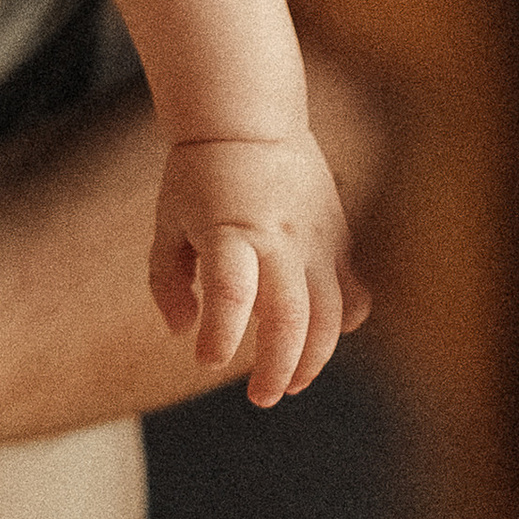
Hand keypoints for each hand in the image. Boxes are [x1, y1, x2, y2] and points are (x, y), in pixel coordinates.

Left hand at [148, 132, 369, 408]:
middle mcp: (278, 238)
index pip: (230, 292)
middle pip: (291, 315)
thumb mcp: (166, 223)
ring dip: (313, 358)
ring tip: (289, 385)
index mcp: (229, 232)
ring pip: (330, 313)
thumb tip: (182, 332)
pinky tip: (321, 339)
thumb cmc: (200, 175)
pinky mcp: (338, 238)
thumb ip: (167, 281)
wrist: (251, 120)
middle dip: (278, 367)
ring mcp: (316, 239)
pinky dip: (343, 322)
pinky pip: (352, 291)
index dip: (219, 335)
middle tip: (261, 397)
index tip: (206, 360)